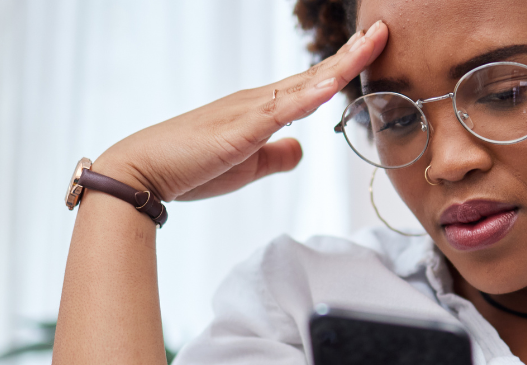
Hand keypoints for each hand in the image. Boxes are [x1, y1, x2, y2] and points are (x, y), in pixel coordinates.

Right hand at [93, 20, 389, 201]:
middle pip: (315, 73)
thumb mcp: (247, 165)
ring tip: (371, 43)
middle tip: (383, 31)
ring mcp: (250, 111)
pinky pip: (281, 110)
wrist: (143, 172)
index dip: (342, 66)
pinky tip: (332, 84)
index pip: (310, 82)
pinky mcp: (241, 130)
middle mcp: (258, 100)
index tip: (370, 47)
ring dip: (340, 64)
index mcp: (261, 109)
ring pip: (304, 83)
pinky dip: (309, 95)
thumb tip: (302, 150)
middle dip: (352, 54)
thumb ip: (277, 156)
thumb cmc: (190, 167)